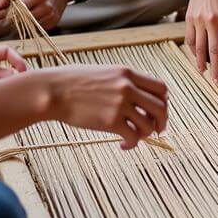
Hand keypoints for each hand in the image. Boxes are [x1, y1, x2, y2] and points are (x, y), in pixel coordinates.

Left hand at [0, 0, 70, 30]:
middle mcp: (45, 7)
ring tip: (6, 22)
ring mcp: (50, 17)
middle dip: (7, 21)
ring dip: (15, 25)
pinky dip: (26, 27)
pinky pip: (35, 28)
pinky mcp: (52, 23)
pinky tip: (21, 22)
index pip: (17, 9)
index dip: (4, 14)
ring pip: (27, 26)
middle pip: (21, 19)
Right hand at [48, 64, 168, 149]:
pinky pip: (133, 138)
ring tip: (134, 137)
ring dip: (145, 135)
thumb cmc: (73, 81)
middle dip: (162, 121)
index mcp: (127, 73)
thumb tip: (138, 94)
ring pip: (148, 125)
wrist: (53, 91)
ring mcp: (120, 104)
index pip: (161, 87)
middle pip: (161, 107)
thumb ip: (122, 81)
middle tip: (157, 129)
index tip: (157, 110)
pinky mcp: (110, 121)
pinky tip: (122, 145)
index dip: (163, 101)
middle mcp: (128, 87)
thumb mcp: (103, 72)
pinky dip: (131, 145)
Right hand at [185, 0, 217, 83]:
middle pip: (214, 51)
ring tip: (206, 74)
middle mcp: (212, 21)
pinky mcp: (189, 20)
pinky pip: (190, 39)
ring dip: (203, 64)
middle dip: (217, 69)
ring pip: (200, 48)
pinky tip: (197, 60)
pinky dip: (193, 52)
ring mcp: (199, 20)